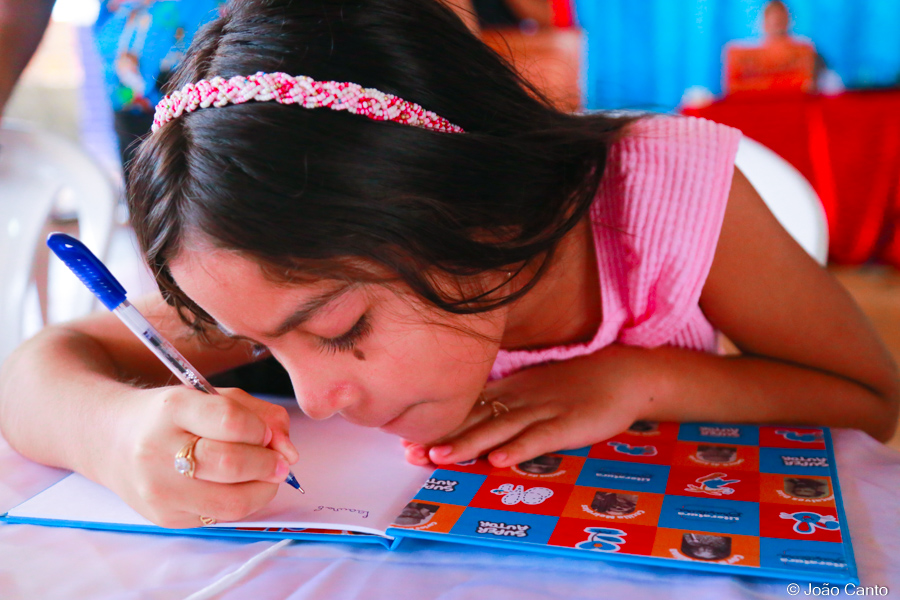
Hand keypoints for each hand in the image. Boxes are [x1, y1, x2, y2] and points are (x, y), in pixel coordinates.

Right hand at [103, 386, 298, 527]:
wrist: (112, 439)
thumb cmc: (172, 416)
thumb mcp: (213, 397)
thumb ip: (260, 415)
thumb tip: (289, 452)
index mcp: (172, 409)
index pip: (231, 421)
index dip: (261, 429)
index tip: (267, 434)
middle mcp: (158, 450)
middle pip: (232, 465)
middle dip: (268, 464)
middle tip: (278, 461)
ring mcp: (158, 489)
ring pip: (231, 501)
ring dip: (262, 489)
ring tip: (265, 476)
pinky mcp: (164, 517)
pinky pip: (220, 517)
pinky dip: (241, 503)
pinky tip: (238, 487)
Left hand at [404, 345, 651, 467]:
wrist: (621, 373)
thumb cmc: (575, 385)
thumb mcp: (532, 389)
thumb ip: (502, 402)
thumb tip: (469, 419)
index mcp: (510, 392)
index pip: (468, 410)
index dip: (439, 426)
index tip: (405, 438)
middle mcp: (519, 400)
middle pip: (475, 420)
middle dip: (442, 438)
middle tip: (409, 452)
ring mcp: (543, 411)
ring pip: (500, 429)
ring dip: (469, 444)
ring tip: (439, 456)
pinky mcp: (568, 424)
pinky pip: (539, 438)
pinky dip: (518, 449)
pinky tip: (498, 460)